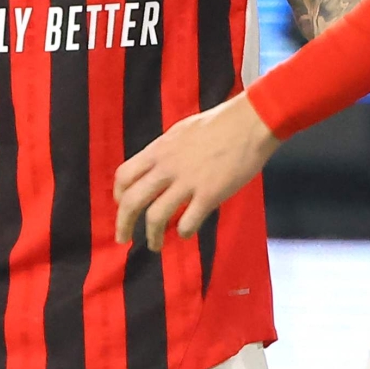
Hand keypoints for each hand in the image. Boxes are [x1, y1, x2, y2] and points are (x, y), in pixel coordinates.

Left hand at [115, 94, 279, 247]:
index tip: (123, 207)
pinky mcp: (209, 194)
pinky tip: (186, 233)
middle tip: (123, 238)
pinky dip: (183, 232)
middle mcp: (167, 167)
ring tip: (155, 246)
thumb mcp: (181, 132)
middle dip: (123, 224)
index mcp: (159, 150)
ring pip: (156, 217)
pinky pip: (187, 222)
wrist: (250, 122)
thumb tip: (156, 168)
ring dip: (152, 236)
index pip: (123, 176)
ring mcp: (188, 181)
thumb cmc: (221, 123)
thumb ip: (166, 152)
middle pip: (132, 201)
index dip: (119, 195)